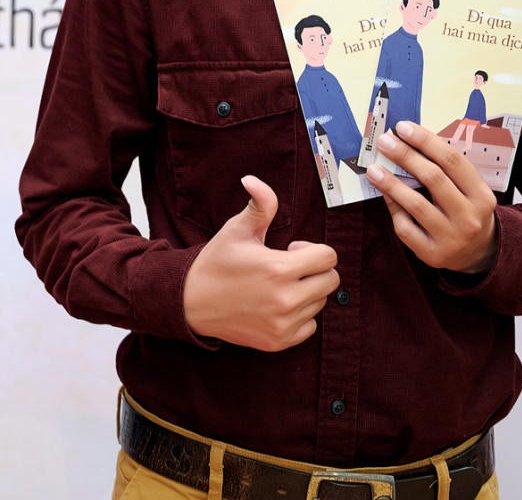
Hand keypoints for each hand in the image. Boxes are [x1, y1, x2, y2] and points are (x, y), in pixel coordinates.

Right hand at [183, 175, 338, 350]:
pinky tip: (277, 306)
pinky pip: (310, 327)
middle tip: (289, 268)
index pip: (328, 257)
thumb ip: (259, 205)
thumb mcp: (236, 229)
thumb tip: (253, 179)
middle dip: (315, 270)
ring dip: (307, 292)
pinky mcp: (278, 342)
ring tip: (279, 286)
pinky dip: (300, 316)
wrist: (191, 302)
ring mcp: (283, 324)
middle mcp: (285, 300)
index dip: (312, 249)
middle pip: (331, 281)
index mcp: (278, 269)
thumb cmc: (217, 262)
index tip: (292, 249)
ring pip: (320, 303)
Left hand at [367, 121, 497, 272]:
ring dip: (391, 183)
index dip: (425, 141)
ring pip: (416, 204)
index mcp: (481, 195)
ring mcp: (451, 238)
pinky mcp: (432, 254)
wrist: (478, 253)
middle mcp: (469, 217)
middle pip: (433, 179)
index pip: (452, 161)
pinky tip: (384, 195)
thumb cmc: (466, 211)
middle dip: (405, 156)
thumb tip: (408, 141)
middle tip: (384, 142)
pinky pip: (406, 228)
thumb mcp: (469, 190)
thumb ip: (446, 170)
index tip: (402, 127)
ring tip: (374, 168)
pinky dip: (393, 208)